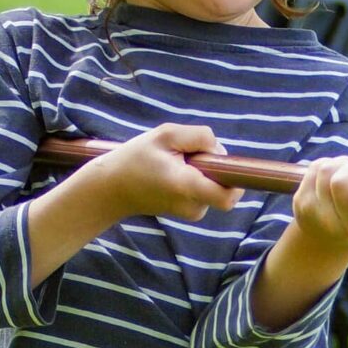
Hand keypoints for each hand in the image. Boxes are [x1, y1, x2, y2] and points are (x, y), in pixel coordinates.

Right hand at [94, 123, 243, 223]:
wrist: (112, 188)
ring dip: (202, 170)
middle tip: (186, 153)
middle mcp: (193, 206)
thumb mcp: (166, 134)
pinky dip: (196, 178)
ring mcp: (192, 213)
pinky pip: (204, 190)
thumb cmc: (135, 159)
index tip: (222, 161)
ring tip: (174, 162)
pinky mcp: (189, 212)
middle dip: (213, 165)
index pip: (228, 196)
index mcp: (187, 187)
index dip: (235, 178)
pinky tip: (174, 172)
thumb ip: (199, 137)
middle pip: (224, 185)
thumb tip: (220, 149)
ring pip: (214, 186)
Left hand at [287, 155, 347, 259]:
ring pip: (328, 170)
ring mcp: (319, 217)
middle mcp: (345, 229)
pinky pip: (315, 168)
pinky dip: (327, 165)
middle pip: (341, 182)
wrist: (328, 237)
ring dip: (341, 164)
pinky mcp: (301, 202)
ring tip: (347, 173)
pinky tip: (332, 177)